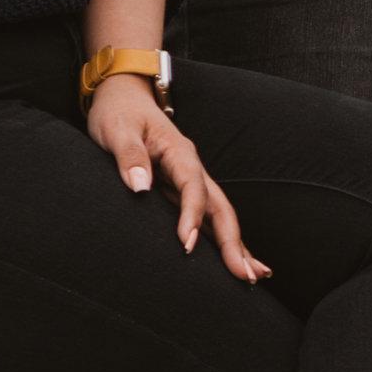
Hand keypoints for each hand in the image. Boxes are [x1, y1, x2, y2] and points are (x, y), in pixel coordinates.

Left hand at [89, 78, 266, 280]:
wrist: (124, 96)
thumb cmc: (118, 114)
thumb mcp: (117, 131)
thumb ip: (129, 157)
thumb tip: (140, 187)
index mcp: (179, 152)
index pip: (192, 186)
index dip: (192, 216)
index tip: (188, 244)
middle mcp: (192, 168)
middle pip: (220, 207)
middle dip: (234, 242)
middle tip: (246, 274)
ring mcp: (190, 179)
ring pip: (220, 214)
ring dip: (237, 244)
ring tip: (255, 275)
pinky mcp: (183, 188)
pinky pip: (208, 215)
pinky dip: (224, 238)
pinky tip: (235, 258)